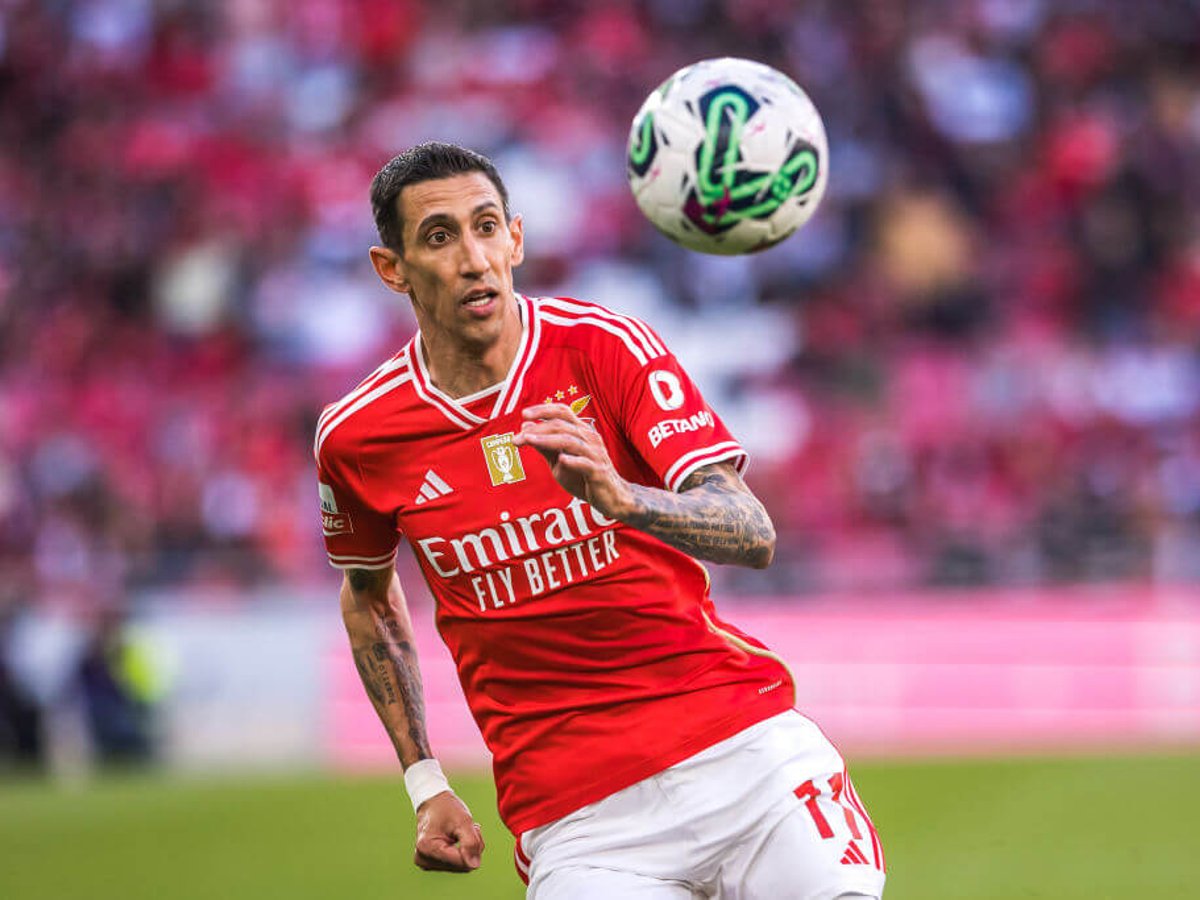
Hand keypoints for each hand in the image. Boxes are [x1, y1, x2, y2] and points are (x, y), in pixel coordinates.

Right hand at [413, 791, 483, 872]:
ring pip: (460, 866)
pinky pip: (455, 864)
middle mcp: (424, 859)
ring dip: (467, 849)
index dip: (474, 847)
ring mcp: (426, 863)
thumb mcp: (463, 820)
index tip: (473, 829)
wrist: (432, 802)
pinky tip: (456, 839)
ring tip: (461, 832)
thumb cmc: (446, 809)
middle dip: (471, 848)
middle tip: (469, 828)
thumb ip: (471, 842)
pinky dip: (460, 852)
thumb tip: (474, 865)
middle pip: (462, 865)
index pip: (462, 862)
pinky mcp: (430, 863)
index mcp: (429, 848)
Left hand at [513, 403, 632, 518]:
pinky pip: (585, 464)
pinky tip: (561, 460)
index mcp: (581, 431)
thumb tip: (525, 428)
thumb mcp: (559, 460)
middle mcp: (589, 438)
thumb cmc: (584, 477)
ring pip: (570, 441)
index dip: (544, 410)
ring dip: (548, 440)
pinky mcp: (598, 472)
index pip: (563, 412)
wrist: (611, 497)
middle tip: (518, 436)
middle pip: (562, 425)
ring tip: (530, 440)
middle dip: (538, 428)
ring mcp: (595, 454)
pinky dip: (573, 460)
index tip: (524, 414)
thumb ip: (544, 445)